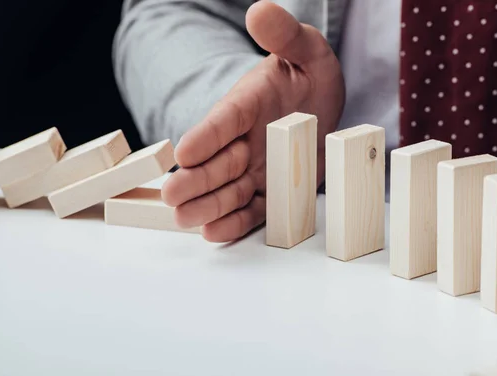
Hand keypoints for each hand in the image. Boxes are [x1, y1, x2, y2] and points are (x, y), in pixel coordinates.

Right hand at [162, 1, 344, 241]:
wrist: (324, 104)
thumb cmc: (310, 74)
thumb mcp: (308, 50)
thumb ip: (285, 34)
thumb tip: (260, 11)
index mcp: (247, 104)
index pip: (224, 120)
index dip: (205, 136)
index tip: (183, 152)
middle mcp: (244, 139)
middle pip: (216, 162)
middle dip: (194, 180)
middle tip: (172, 195)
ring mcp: (255, 168)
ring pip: (227, 190)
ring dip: (208, 206)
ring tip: (188, 220)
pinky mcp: (270, 191)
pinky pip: (251, 209)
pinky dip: (234, 222)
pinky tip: (215, 233)